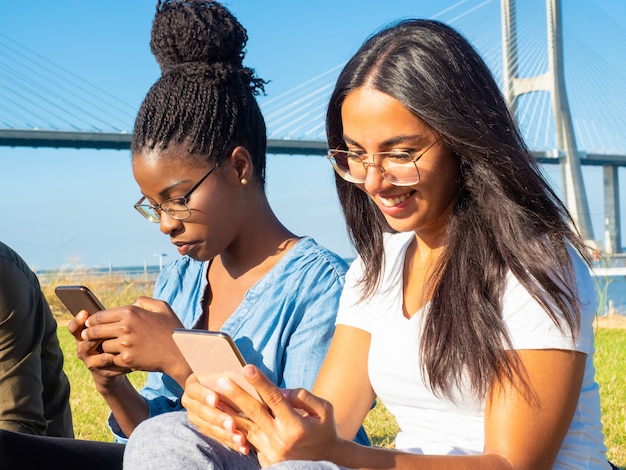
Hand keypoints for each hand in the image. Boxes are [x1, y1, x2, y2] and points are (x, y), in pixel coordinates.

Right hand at [68, 310, 130, 389]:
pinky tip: (126, 352)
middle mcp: (83, 347)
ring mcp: (89, 360)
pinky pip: (105, 363)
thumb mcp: (114, 330)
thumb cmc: (116, 342)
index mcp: (86, 335)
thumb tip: (132, 302)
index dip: (77, 320)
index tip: (84, 312)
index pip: (75, 327)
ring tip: (118, 341)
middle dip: (94, 332)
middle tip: (105, 327)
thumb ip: (114, 319)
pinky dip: (116, 357)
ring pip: (93, 352)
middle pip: (83, 338)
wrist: (119, 367)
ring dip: (106, 345)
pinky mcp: (99, 371)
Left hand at [79, 297, 189, 384]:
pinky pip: (110, 358)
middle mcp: (126, 326)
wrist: (180, 353)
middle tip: (87, 336)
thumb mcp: (162, 307)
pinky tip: (115, 356)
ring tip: (103, 347)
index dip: (92, 320)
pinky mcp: (127, 359)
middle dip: (89, 334)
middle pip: (96, 330)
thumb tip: (131, 303)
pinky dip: (112, 358)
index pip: (100, 315)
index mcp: (131, 312)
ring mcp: (126, 344)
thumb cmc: (172, 328)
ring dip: (103, 347)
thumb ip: (143, 301)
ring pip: (102, 345)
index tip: (90, 324)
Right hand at [182, 374, 249, 453]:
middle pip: (202, 412)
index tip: (215, 400)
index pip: (195, 390)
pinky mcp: (204, 429)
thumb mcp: (222, 372)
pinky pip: (217, 438)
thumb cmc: (222, 374)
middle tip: (232, 425)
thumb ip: (228, 376)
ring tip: (241, 439)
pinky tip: (243, 448)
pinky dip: (231, 443)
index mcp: (192, 385)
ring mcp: (196, 418)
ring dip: (226, 435)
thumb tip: (244, 373)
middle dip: (218, 419)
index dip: (204, 395)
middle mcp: (190, 403)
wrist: (212, 384)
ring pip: (210, 428)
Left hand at [215, 365, 340, 466]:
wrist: (325, 463)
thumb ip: (304, 397)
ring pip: (245, 427)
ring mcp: (270, 451)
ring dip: (228, 412)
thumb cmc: (325, 431)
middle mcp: (280, 439)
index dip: (260, 383)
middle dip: (237, 394)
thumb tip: (281, 391)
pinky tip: (221, 415)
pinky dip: (234, 428)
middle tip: (221, 380)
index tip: (247, 368)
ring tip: (213, 398)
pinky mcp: (265, 458)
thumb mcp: (324, 410)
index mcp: (296, 426)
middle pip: (254, 413)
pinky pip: (247, 440)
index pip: (274, 399)